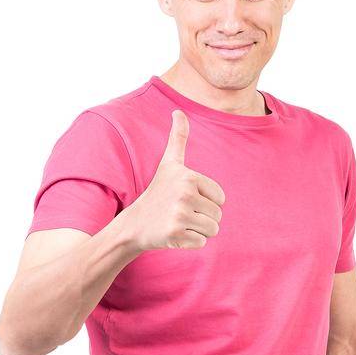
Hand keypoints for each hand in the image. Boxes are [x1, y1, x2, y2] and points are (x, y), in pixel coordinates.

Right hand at [124, 110, 225, 250]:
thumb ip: (178, 138)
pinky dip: (190, 242)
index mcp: (189, 177)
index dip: (207, 202)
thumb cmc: (157, 192)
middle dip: (203, 218)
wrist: (135, 223)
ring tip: (180, 223)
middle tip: (181, 213)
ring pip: (213, 229)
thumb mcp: (169, 164)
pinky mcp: (175, 234)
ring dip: (199, 230)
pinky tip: (175, 234)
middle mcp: (185, 194)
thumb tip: (178, 111)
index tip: (187, 199)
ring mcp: (179, 215)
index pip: (221, 198)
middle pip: (218, 215)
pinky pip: (202, 243)